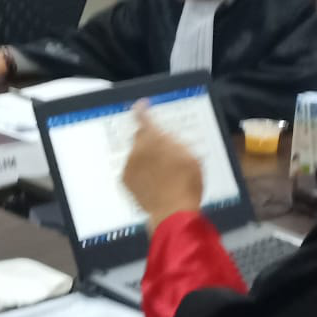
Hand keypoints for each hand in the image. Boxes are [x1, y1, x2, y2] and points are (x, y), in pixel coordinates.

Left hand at [123, 102, 203, 230]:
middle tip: (162, 152)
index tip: (141, 105)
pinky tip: (152, 183)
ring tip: (160, 174)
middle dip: (148, 139)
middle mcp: (138, 149)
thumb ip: (176, 143)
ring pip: (136, 154)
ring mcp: (129, 164)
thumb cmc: (187, 184)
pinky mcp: (125, 179)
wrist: (172, 211)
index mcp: (156, 139)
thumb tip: (167, 138)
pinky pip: (132, 169)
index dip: (142, 110)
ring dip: (144, 158)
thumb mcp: (191, 157)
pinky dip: (139, 172)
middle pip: (140, 137)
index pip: (144, 118)